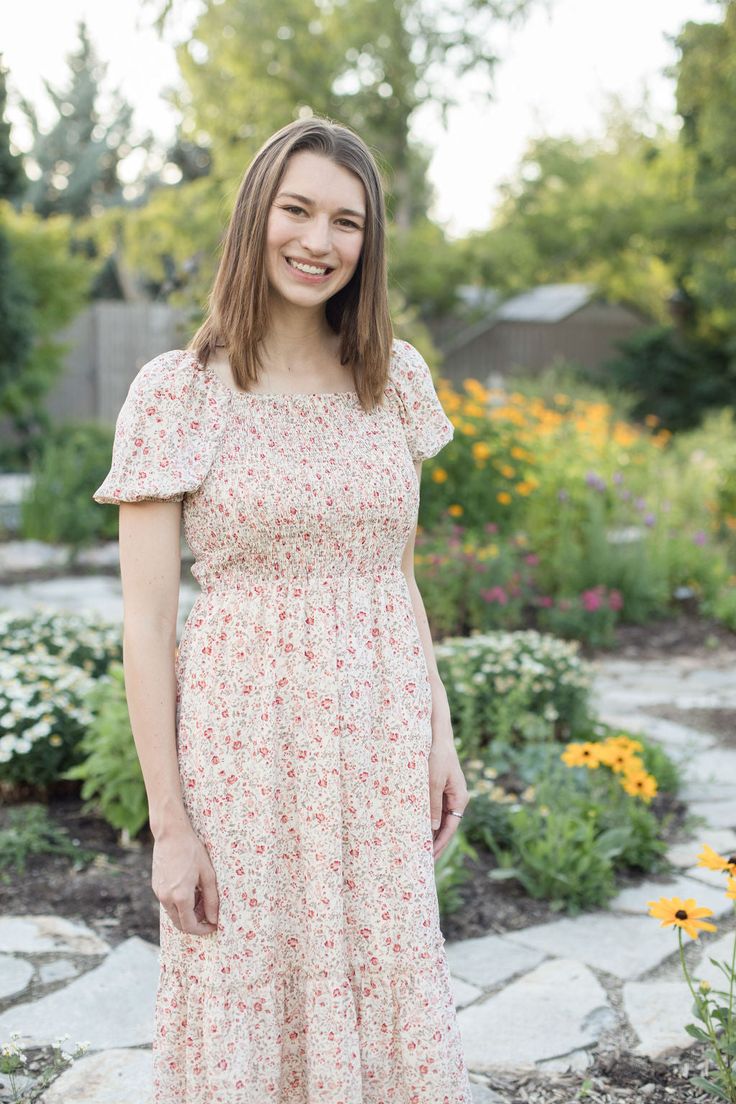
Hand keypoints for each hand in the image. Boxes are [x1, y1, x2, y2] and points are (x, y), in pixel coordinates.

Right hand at [152, 822, 218, 934]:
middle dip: (195, 922)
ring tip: (200, 894)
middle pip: (180, 923)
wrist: (171, 834)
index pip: (190, 926)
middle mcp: (166, 898)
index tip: (213, 925)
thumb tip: (214, 920)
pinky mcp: (156, 887)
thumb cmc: (192, 851)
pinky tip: (190, 887)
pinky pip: (168, 903)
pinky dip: (179, 903)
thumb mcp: (208, 875)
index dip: (203, 930)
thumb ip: (211, 900)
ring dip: (187, 912)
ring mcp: (159, 893)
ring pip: (173, 913)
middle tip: (208, 909)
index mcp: (180, 896)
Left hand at [428, 737, 468, 861]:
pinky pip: (434, 808)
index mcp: (459, 798)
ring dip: (430, 832)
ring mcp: (448, 794)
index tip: (430, 858)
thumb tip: (432, 829)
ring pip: (439, 818)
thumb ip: (432, 805)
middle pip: (446, 826)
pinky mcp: (439, 788)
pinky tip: (416, 827)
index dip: (440, 844)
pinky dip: (426, 819)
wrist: (437, 735)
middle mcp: (456, 798)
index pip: (450, 828)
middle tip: (423, 860)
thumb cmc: (436, 756)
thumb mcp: (433, 782)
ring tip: (418, 848)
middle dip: (436, 843)